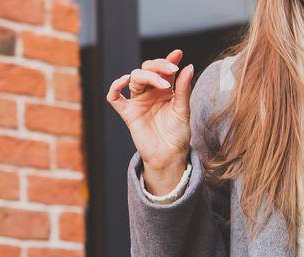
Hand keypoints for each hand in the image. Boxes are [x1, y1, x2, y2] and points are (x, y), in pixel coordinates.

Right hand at [106, 49, 195, 194]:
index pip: (164, 69)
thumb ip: (184, 89)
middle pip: (147, 69)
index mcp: (165, 90)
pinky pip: (115, 98)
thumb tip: (189, 67)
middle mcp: (150, 93)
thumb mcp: (184, 110)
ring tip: (163, 85)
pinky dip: (115, 87)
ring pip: (135, 78)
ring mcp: (138, 102)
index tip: (178, 54)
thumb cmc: (178, 134)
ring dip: (148, 76)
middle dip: (159, 66)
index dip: (168, 59)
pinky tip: (123, 80)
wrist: (170, 156)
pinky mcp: (128, 113)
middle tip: (172, 70)